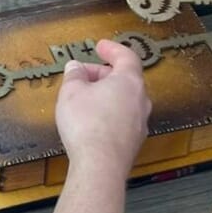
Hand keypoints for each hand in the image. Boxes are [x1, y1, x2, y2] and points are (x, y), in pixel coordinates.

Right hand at [55, 40, 150, 172]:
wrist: (99, 166)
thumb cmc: (88, 125)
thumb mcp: (71, 92)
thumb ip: (74, 75)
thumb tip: (75, 68)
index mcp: (129, 82)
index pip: (127, 57)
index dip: (113, 49)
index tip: (101, 46)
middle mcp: (140, 101)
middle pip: (125, 79)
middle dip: (102, 74)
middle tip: (82, 73)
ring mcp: (139, 123)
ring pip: (124, 100)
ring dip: (105, 94)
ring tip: (82, 96)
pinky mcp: (132, 142)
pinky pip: (122, 118)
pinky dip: (108, 112)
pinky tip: (90, 118)